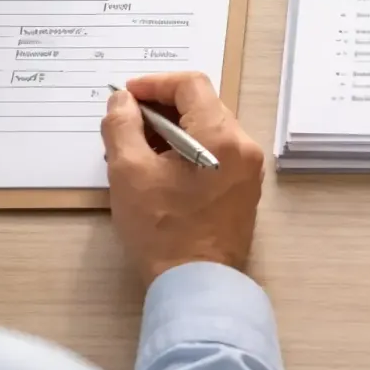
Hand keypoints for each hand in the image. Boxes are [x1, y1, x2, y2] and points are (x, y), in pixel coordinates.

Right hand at [101, 72, 264, 284]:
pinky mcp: (244, 189)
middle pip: (202, 105)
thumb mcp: (129, 173)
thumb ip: (122, 127)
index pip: (191, 85)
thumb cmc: (162, 230)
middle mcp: (244, 147)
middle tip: (125, 124)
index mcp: (222, 137)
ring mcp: (248, 169)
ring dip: (172, 130)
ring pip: (208, 129)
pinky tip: (158, 168)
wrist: (196, 285)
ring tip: (136, 149)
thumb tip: (122, 101)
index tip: (125, 97)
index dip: (154, 84)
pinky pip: (216, 153)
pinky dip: (187, 149)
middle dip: (161, 108)